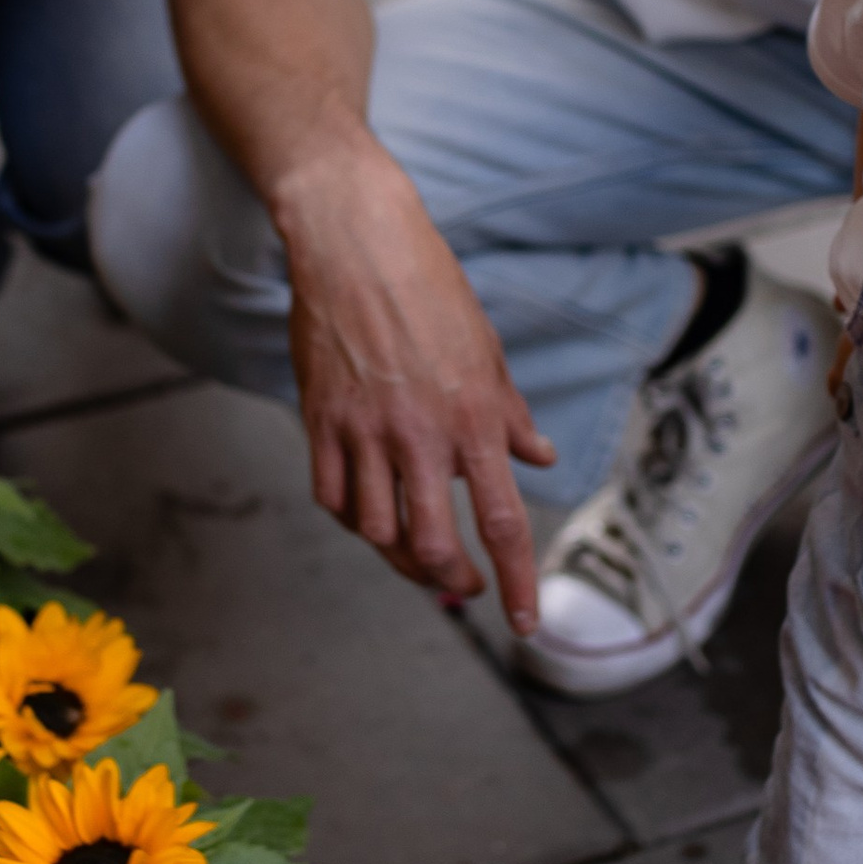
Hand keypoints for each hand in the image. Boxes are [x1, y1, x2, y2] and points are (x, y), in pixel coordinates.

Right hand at [279, 149, 554, 627]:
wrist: (356, 243)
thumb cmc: (429, 288)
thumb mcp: (487, 351)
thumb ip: (511, 415)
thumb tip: (541, 458)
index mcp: (474, 417)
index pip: (501, 522)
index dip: (517, 580)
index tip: (522, 621)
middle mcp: (420, 432)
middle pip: (433, 541)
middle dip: (451, 579)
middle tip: (464, 587)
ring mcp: (364, 429)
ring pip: (377, 530)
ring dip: (400, 556)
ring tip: (418, 554)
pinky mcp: (321, 420)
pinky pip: (333, 496)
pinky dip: (353, 517)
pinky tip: (369, 514)